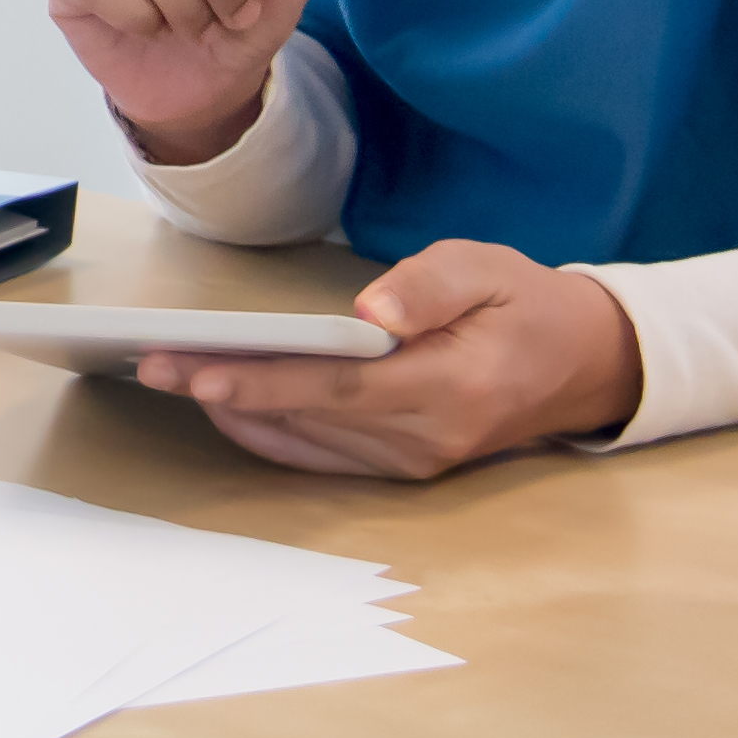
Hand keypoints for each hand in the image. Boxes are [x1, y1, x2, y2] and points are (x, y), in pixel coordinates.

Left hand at [144, 238, 640, 478]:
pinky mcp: (408, 467)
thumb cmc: (525, 306)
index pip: (337, 388)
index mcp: (449, 388)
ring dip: (238, 411)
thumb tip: (369, 309)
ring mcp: (417, 461)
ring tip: (172, 376)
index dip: (264, 382)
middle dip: (225, 392)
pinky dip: (272, 431)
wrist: (584, 365)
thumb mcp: (486, 270)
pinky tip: (227, 404)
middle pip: (308, 418)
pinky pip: (326, 456)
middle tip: (153, 365)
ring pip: (309, 442)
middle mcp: (427, 439)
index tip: (201, 371)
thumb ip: (427, 288)